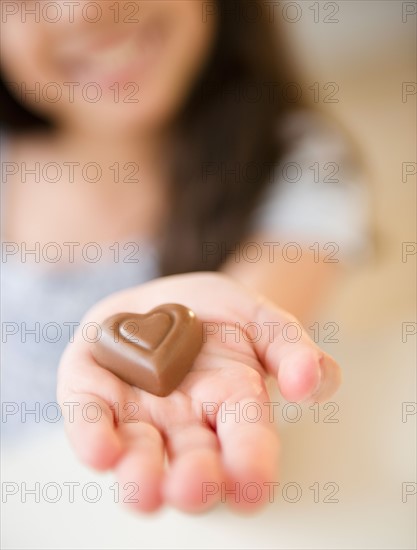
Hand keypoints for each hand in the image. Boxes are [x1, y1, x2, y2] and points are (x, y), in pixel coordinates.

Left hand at [57, 272, 340, 512]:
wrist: (165, 299)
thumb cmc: (217, 316)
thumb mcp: (262, 320)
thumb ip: (291, 349)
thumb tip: (309, 381)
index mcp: (233, 408)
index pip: (247, 444)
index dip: (251, 465)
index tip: (253, 486)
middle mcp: (187, 424)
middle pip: (192, 464)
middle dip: (194, 481)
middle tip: (193, 488)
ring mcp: (140, 414)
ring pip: (140, 454)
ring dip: (141, 474)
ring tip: (145, 489)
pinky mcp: (95, 395)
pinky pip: (90, 419)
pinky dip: (93, 436)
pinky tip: (102, 449)